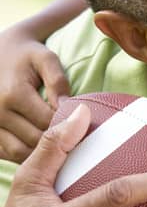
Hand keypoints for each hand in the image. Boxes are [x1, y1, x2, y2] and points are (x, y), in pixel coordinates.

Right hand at [0, 23, 71, 162]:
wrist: (0, 52)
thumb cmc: (27, 55)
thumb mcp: (46, 59)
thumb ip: (58, 81)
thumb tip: (70, 106)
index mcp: (14, 94)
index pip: (48, 122)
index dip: (67, 125)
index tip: (80, 123)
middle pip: (34, 140)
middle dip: (56, 141)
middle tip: (73, 137)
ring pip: (20, 153)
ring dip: (40, 152)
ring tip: (58, 143)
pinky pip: (8, 154)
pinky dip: (25, 154)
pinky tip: (40, 146)